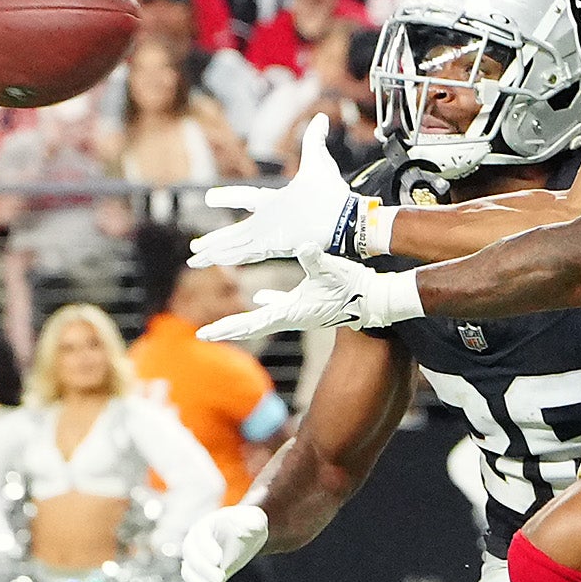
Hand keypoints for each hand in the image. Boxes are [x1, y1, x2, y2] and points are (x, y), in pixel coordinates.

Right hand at [181, 503, 269, 581]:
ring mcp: (196, 564)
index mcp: (205, 528)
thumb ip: (253, 521)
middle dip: (204, 572)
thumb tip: (252, 526)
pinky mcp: (202, 579)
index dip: (207, 549)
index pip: (200, 538)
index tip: (219, 560)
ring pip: (191, 579)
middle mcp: (195, 546)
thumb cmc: (249, 524)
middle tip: (222, 579)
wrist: (245, 537)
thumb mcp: (255, 519)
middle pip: (191, 560)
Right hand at [192, 116, 360, 265]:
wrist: (346, 216)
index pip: (249, 199)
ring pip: (237, 243)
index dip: (231, 197)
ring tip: (196, 258)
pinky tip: (214, 258)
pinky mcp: (275, 245)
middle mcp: (271, 221)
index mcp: (277, 203)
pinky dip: (230, 254)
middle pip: (236, 230)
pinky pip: (246, 251)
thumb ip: (314, 140)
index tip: (209, 197)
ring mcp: (272, 235)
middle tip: (196, 246)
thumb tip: (321, 117)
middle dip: (216, 238)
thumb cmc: (334, 194)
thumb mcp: (318, 161)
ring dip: (216, 250)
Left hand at [198, 249, 423, 340]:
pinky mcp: (308, 306)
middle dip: (228, 330)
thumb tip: (304, 246)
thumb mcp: (333, 269)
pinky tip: (257, 300)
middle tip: (204, 336)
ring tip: (223, 325)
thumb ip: (316, 258)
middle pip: (252, 326)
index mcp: (291, 311)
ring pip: (263, 318)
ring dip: (243, 320)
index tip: (205, 335)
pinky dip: (266, 303)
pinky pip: (280, 306)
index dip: (228, 328)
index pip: (252, 323)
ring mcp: (299, 312)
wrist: (376, 300)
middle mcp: (292, 316)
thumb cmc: (354, 286)